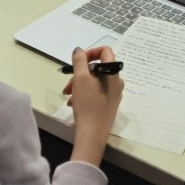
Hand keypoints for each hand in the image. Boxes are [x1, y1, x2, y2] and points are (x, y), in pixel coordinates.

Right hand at [64, 46, 122, 165]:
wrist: (92, 134)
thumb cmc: (88, 103)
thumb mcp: (80, 79)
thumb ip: (79, 60)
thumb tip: (79, 50)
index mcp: (113, 73)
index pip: (105, 51)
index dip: (90, 52)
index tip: (78, 61)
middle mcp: (117, 82)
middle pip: (97, 68)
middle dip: (79, 74)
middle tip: (68, 84)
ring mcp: (114, 94)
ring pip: (94, 82)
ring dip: (79, 85)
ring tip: (68, 96)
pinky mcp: (108, 105)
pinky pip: (96, 92)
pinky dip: (84, 94)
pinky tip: (74, 104)